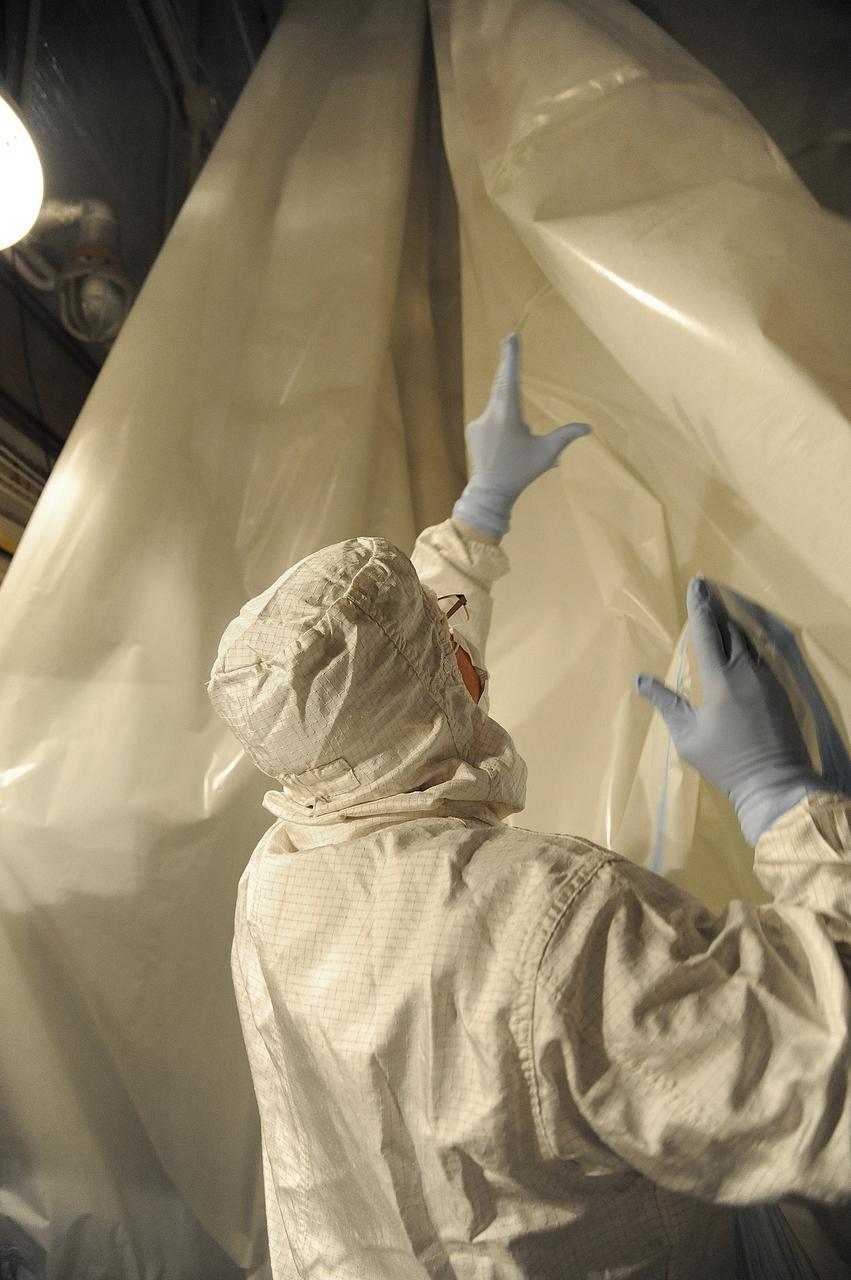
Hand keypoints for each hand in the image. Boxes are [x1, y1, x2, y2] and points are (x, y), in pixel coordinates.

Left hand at [451, 333, 591, 538]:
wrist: (490, 491)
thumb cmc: (521, 472)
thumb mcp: (547, 453)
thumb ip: (566, 436)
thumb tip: (588, 427)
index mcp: (508, 415)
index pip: (510, 378)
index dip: (511, 356)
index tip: (511, 336)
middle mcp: (491, 413)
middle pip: (501, 382)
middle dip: (507, 362)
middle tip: (508, 338)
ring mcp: (479, 421)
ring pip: (499, 406)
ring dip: (510, 413)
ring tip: (515, 443)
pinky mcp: (473, 429)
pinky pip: (491, 418)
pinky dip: (502, 424)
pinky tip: (505, 447)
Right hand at [635, 577, 827, 845]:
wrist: (774, 782)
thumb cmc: (726, 760)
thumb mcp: (687, 735)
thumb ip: (666, 702)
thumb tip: (640, 679)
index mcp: (721, 678)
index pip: (707, 632)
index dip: (699, 606)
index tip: (696, 583)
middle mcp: (747, 671)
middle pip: (730, 630)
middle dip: (716, 610)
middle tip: (706, 591)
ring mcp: (767, 680)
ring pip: (748, 642)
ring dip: (732, 625)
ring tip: (720, 614)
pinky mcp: (780, 691)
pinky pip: (760, 657)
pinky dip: (746, 644)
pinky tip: (742, 647)